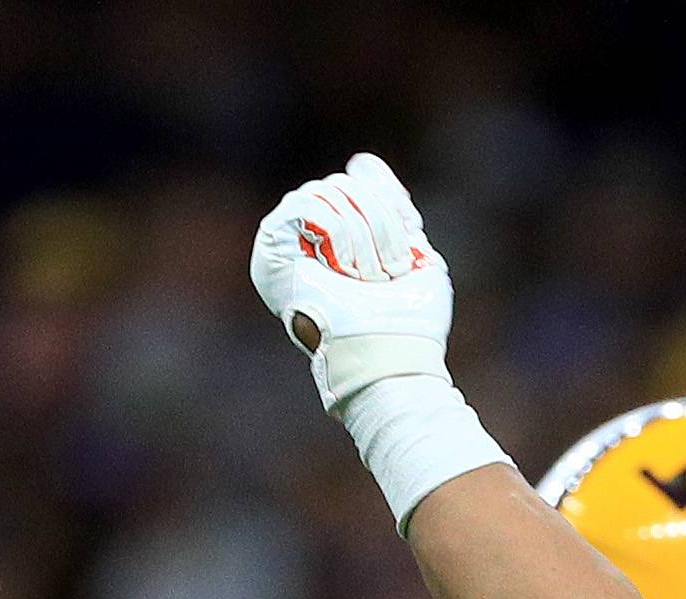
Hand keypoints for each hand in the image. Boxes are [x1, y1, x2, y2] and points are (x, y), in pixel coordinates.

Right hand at [250, 152, 456, 410]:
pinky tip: (341, 267)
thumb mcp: (413, 254)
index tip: (399, 258)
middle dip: (379, 228)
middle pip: (346, 184)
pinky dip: (336, 234)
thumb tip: (362, 161)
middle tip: (381, 278)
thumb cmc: (407, 320)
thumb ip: (392, 209)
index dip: (387, 212)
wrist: (391, 351)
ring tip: (363, 279)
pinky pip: (305, 204)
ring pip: (328, 191)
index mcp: (341, 240)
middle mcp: (310, 238)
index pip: (359, 186)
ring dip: (361, 239)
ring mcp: (289, 243)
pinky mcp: (271, 249)